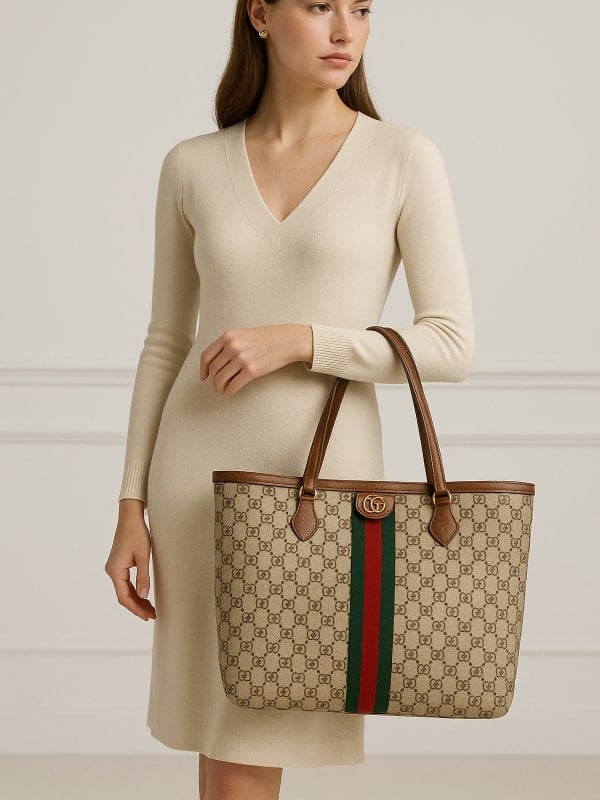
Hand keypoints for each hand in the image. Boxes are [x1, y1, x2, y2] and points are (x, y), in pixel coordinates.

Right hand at [105, 500, 155, 620]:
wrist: (130, 517)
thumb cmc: (137, 533)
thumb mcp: (143, 556)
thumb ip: (143, 577)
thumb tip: (143, 595)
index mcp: (115, 570)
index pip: (124, 597)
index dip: (136, 608)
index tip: (148, 616)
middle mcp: (112, 571)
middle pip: (123, 596)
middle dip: (137, 606)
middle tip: (152, 615)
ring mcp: (114, 568)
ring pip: (124, 590)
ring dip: (136, 599)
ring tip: (150, 608)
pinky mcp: (118, 564)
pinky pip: (125, 583)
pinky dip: (134, 591)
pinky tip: (144, 595)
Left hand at [199, 324, 312, 396]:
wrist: (288, 340)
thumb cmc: (269, 338)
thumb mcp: (244, 335)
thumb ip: (230, 345)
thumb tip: (218, 363)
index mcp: (228, 336)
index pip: (206, 356)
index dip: (203, 369)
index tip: (203, 376)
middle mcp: (232, 346)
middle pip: (213, 370)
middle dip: (213, 381)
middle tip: (216, 386)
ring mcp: (241, 358)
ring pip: (220, 379)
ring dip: (219, 388)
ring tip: (222, 390)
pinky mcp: (251, 370)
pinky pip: (233, 386)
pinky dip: (228, 392)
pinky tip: (230, 392)